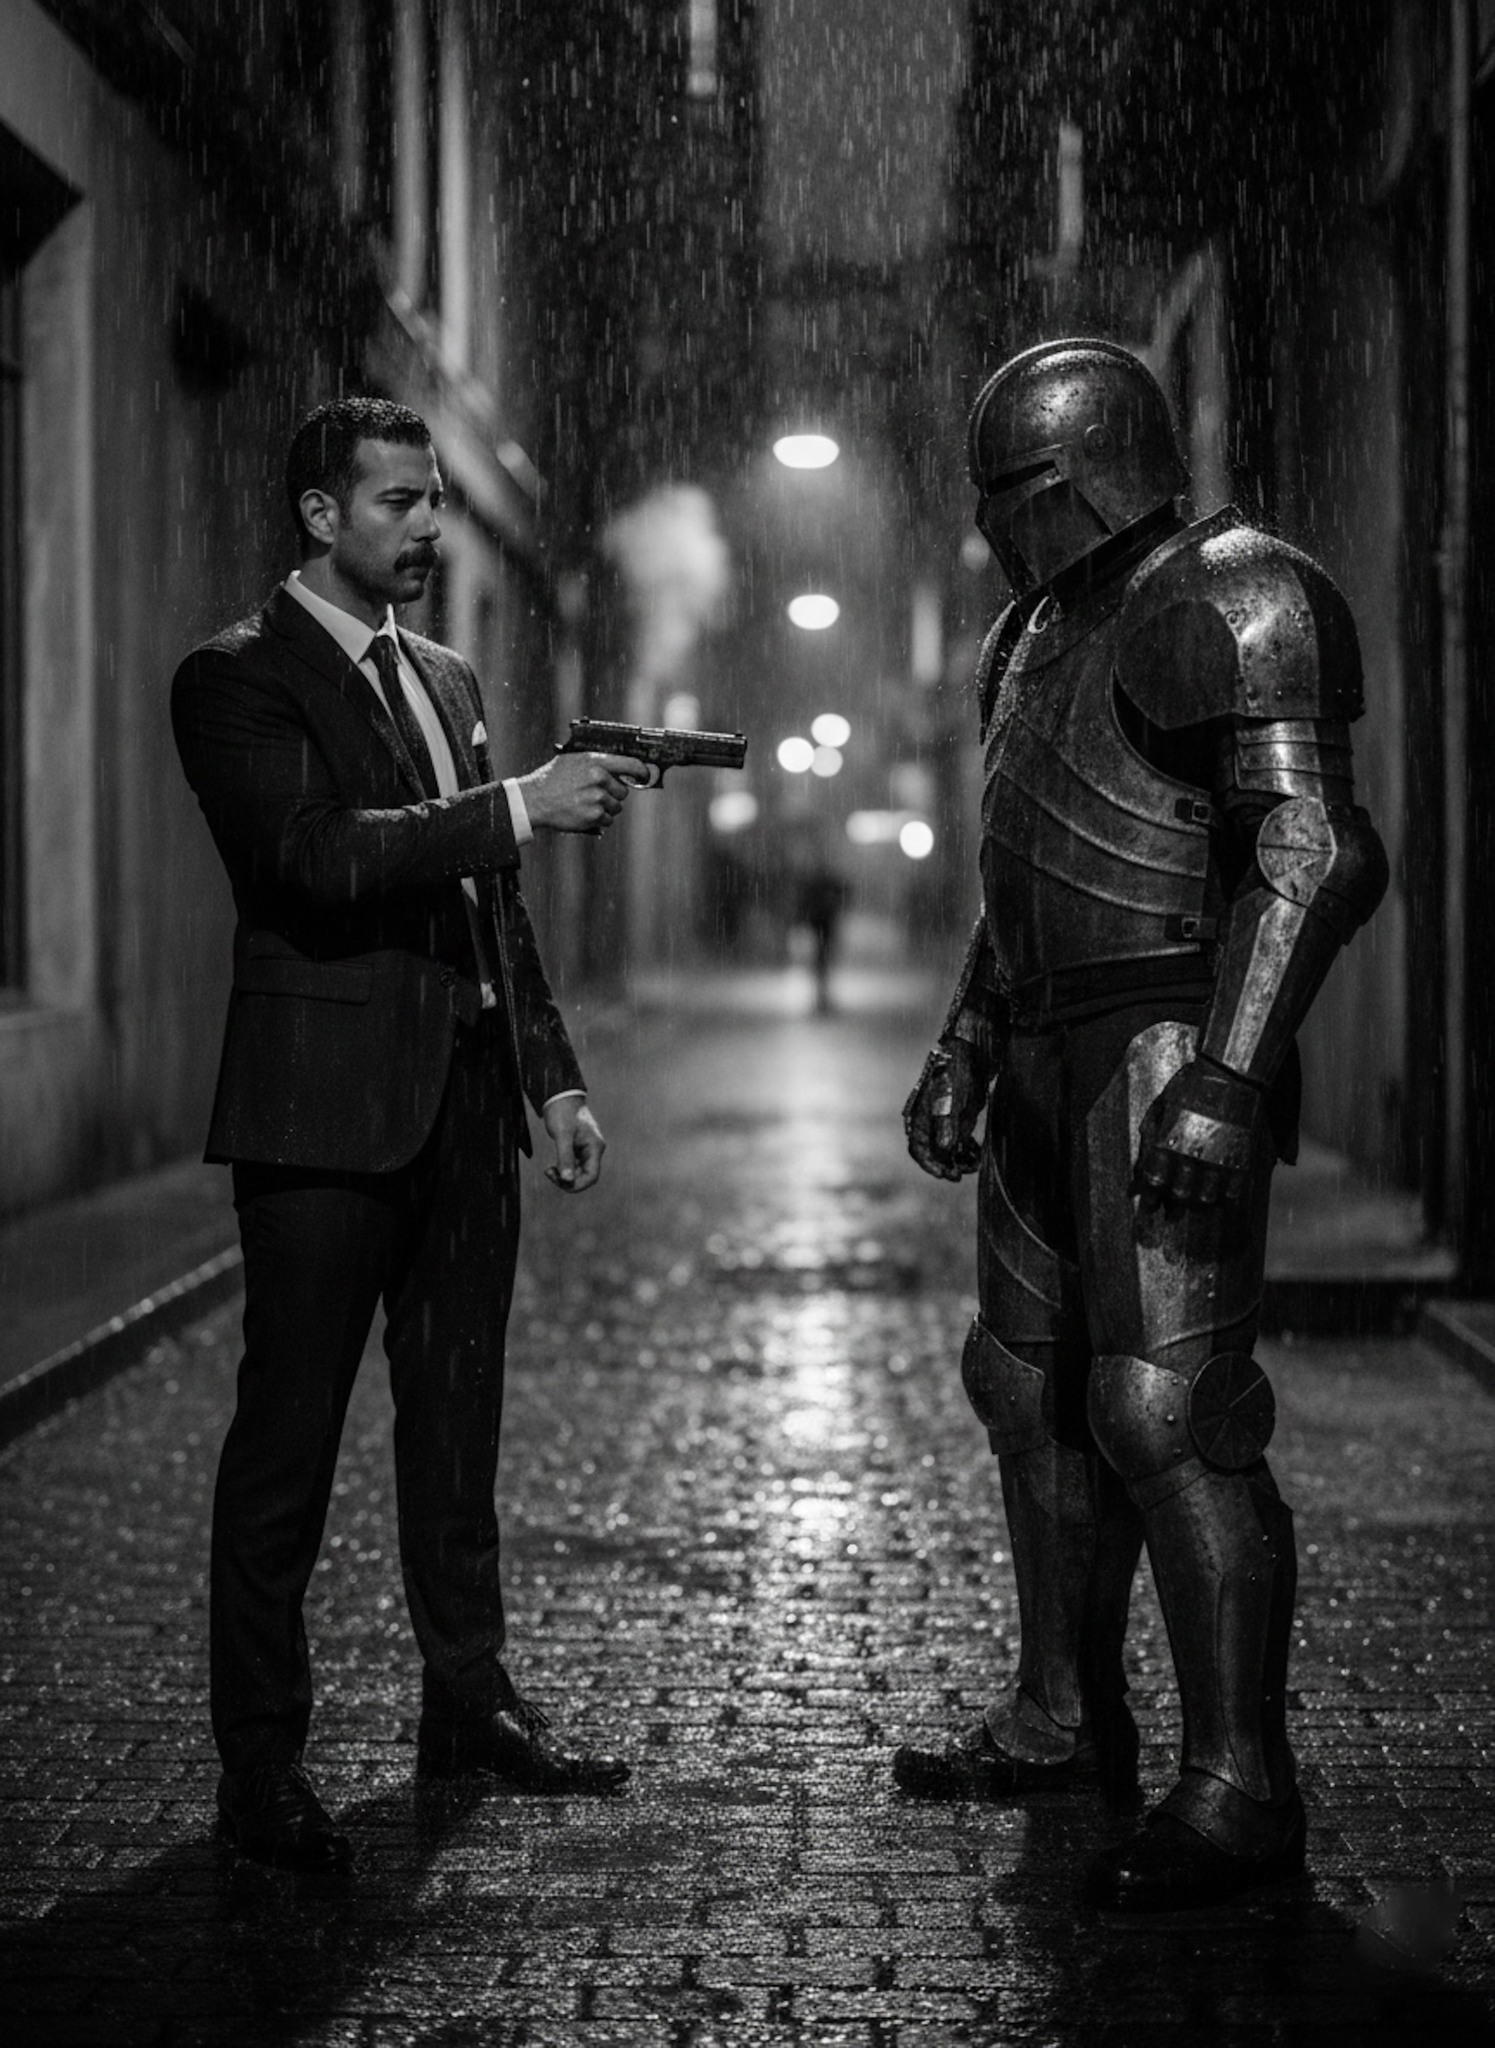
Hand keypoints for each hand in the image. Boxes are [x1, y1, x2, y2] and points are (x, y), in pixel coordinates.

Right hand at [516, 753, 648, 833]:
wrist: (535, 799)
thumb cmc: (553, 779)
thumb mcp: (574, 760)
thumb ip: (597, 762)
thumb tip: (620, 766)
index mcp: (595, 761)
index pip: (631, 765)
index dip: (642, 772)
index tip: (645, 777)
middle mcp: (598, 778)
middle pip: (624, 791)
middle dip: (614, 795)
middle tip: (597, 794)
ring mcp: (597, 798)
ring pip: (617, 807)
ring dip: (606, 808)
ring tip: (587, 804)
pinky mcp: (593, 816)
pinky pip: (608, 820)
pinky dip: (600, 820)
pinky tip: (585, 813)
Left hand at [543, 1095, 604, 1191]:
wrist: (560, 1095)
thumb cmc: (562, 1112)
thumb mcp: (562, 1136)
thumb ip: (565, 1158)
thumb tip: (567, 1180)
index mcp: (595, 1147)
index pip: (591, 1176)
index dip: (576, 1184)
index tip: (558, 1180)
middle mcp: (594, 1149)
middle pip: (585, 1176)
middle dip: (568, 1180)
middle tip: (549, 1173)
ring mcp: (587, 1148)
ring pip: (579, 1171)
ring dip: (565, 1175)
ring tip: (549, 1170)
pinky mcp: (579, 1146)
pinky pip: (575, 1164)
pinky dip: (564, 1168)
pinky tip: (553, 1167)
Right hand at [903, 1040, 987, 1180]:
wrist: (972, 1051)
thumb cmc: (957, 1073)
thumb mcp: (951, 1100)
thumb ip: (947, 1125)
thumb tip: (944, 1150)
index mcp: (920, 1117)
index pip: (918, 1149)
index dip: (929, 1164)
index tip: (943, 1174)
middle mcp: (929, 1121)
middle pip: (933, 1152)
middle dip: (946, 1165)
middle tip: (959, 1175)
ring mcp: (944, 1119)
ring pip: (948, 1149)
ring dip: (958, 1159)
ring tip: (972, 1164)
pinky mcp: (958, 1117)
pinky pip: (959, 1140)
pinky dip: (966, 1150)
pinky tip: (976, 1154)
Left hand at [1135, 1056, 1264, 1206]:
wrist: (1229, 1076)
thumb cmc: (1188, 1089)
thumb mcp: (1160, 1108)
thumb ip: (1149, 1139)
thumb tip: (1138, 1168)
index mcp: (1168, 1141)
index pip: (1154, 1181)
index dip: (1150, 1198)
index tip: (1149, 1206)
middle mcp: (1191, 1154)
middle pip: (1180, 1195)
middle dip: (1173, 1209)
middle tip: (1172, 1214)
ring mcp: (1218, 1159)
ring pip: (1206, 1199)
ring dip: (1198, 1207)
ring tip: (1194, 1206)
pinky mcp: (1240, 1160)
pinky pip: (1232, 1193)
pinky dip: (1224, 1202)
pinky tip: (1220, 1201)